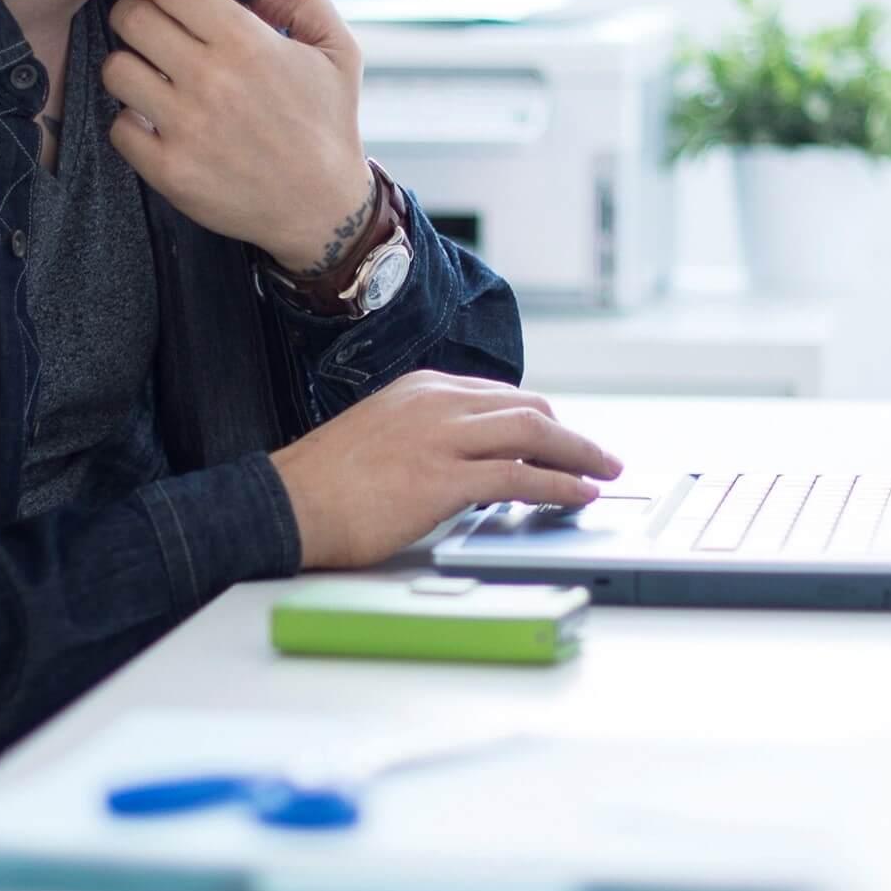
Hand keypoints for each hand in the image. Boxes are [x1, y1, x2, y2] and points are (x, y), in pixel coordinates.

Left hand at [103, 0, 371, 271]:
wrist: (322, 208)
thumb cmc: (328, 125)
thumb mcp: (341, 51)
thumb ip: (306, 2)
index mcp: (247, 42)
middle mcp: (211, 80)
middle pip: (132, 19)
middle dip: (133, 14)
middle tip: (145, 27)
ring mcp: (186, 127)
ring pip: (116, 70)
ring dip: (126, 66)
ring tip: (147, 74)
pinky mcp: (169, 170)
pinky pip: (118, 126)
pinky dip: (129, 121)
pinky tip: (153, 120)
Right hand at [268, 371, 625, 570]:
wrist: (287, 502)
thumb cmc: (325, 481)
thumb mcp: (380, 434)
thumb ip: (424, 435)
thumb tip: (463, 462)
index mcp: (421, 388)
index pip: (501, 396)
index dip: (540, 420)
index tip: (561, 440)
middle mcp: (436, 402)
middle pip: (527, 408)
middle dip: (570, 434)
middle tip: (598, 457)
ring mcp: (441, 437)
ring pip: (532, 434)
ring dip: (578, 455)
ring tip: (603, 473)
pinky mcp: (443, 478)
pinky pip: (518, 477)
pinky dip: (558, 485)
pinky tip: (577, 495)